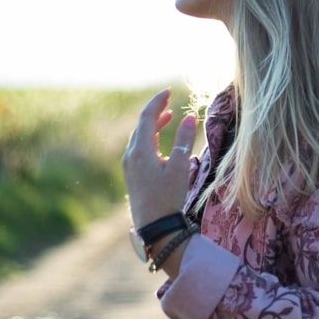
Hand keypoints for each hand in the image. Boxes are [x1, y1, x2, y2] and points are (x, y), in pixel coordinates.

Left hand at [122, 88, 198, 227]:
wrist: (154, 227)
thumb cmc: (168, 197)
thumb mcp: (180, 168)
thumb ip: (184, 141)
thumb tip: (189, 117)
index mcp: (140, 151)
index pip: (146, 117)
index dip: (157, 102)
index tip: (168, 91)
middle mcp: (131, 156)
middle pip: (141, 126)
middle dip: (155, 111)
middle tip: (168, 100)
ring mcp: (129, 167)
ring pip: (139, 138)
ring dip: (153, 125)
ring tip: (167, 117)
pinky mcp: (132, 176)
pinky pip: (139, 149)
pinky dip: (150, 139)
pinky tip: (161, 144)